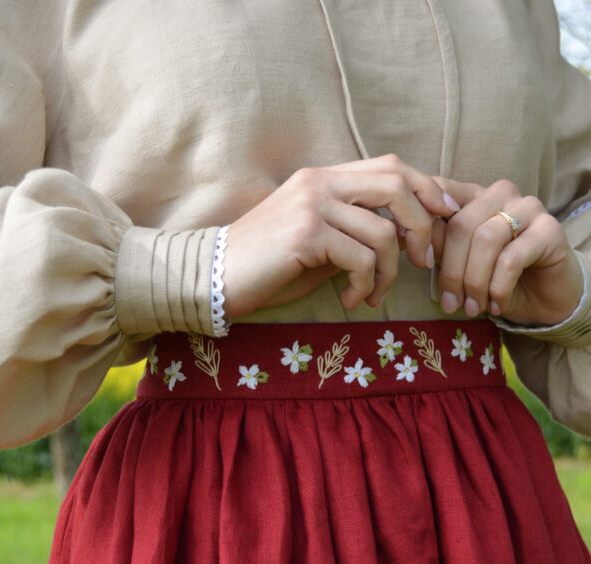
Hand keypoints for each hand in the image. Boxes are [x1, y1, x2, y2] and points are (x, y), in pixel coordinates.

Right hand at [223, 154, 460, 317]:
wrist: (214, 278)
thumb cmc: (267, 266)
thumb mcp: (317, 242)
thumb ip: (352, 229)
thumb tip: (400, 238)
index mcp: (324, 178)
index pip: (392, 166)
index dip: (428, 188)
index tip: (446, 216)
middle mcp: (320, 182)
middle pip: (398, 184)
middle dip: (421, 225)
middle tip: (422, 262)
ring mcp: (312, 204)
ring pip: (382, 232)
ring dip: (388, 273)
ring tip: (370, 296)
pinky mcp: (306, 233)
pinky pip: (360, 258)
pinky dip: (364, 286)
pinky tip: (349, 300)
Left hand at [432, 178, 583, 324]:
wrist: (543, 300)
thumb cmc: (495, 280)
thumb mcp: (460, 264)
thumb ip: (438, 246)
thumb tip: (411, 239)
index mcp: (474, 195)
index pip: (440, 193)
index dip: (423, 226)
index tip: (418, 264)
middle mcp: (501, 194)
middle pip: (462, 224)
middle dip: (452, 271)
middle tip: (450, 303)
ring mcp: (528, 208)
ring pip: (486, 240)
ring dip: (474, 282)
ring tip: (473, 308)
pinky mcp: (550, 230)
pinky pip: (511, 259)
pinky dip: (497, 288)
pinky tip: (496, 306)